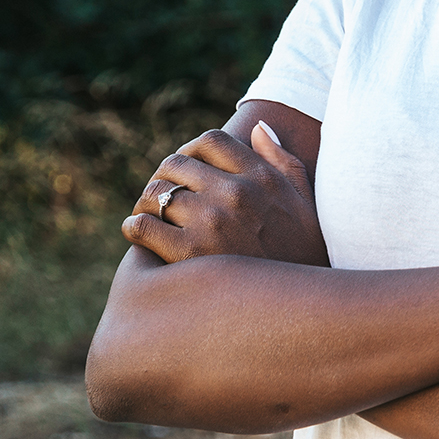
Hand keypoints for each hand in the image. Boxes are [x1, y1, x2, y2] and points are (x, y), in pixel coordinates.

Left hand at [123, 123, 330, 266]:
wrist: (300, 309)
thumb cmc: (303, 256)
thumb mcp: (305, 201)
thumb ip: (283, 161)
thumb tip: (259, 128)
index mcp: (262, 178)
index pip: (211, 141)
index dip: (190, 150)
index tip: (186, 168)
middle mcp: (236, 193)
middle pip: (176, 164)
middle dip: (164, 176)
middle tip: (162, 195)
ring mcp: (211, 222)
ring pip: (156, 193)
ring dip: (146, 202)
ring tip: (148, 216)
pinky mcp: (188, 254)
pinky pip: (142, 226)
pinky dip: (134, 227)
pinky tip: (139, 236)